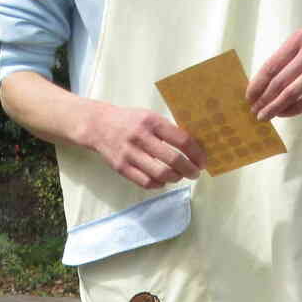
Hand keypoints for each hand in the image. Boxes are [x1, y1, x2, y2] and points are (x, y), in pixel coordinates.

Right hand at [78, 100, 208, 188]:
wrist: (99, 125)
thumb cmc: (130, 121)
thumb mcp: (150, 117)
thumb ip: (168, 130)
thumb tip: (192, 148)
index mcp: (152, 122)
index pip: (182, 140)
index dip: (196, 154)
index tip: (202, 161)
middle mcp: (141, 137)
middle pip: (173, 160)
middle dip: (189, 170)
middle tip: (195, 173)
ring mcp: (130, 154)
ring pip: (160, 174)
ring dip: (175, 178)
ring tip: (178, 176)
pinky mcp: (122, 168)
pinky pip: (146, 182)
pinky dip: (158, 184)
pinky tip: (162, 181)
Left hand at [246, 27, 301, 119]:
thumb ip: (285, 58)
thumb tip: (259, 84)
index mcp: (298, 39)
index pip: (271, 65)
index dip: (258, 84)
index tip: (248, 97)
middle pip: (280, 81)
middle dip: (264, 99)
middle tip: (254, 111)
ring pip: (293, 92)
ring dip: (276, 107)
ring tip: (265, 116)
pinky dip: (294, 109)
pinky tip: (284, 114)